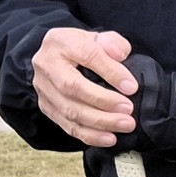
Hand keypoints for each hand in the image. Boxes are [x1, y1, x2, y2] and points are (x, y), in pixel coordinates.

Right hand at [31, 27, 141, 146]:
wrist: (61, 58)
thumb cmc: (84, 48)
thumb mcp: (100, 38)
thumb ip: (113, 43)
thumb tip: (119, 54)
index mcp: (60, 41)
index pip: (86, 55)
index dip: (110, 72)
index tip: (132, 87)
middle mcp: (46, 65)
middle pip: (72, 87)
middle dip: (103, 101)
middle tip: (128, 110)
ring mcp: (44, 88)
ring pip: (69, 110)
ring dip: (100, 122)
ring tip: (125, 124)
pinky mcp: (47, 107)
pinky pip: (68, 125)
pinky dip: (90, 135)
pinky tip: (110, 138)